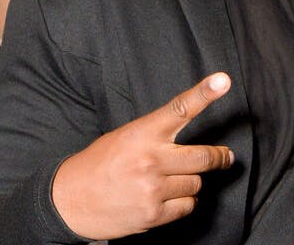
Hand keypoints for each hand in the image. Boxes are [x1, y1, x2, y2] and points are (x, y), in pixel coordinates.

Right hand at [51, 72, 234, 239]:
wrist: (68, 201)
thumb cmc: (100, 165)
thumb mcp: (125, 137)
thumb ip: (158, 136)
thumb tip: (194, 144)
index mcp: (143, 133)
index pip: (179, 108)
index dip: (204, 93)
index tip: (223, 81)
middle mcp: (151, 159)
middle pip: (204, 157)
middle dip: (219, 157)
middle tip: (225, 157)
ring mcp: (152, 188)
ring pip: (196, 183)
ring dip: (189, 183)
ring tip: (168, 182)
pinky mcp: (153, 213)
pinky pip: (187, 206)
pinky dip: (182, 203)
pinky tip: (164, 199)